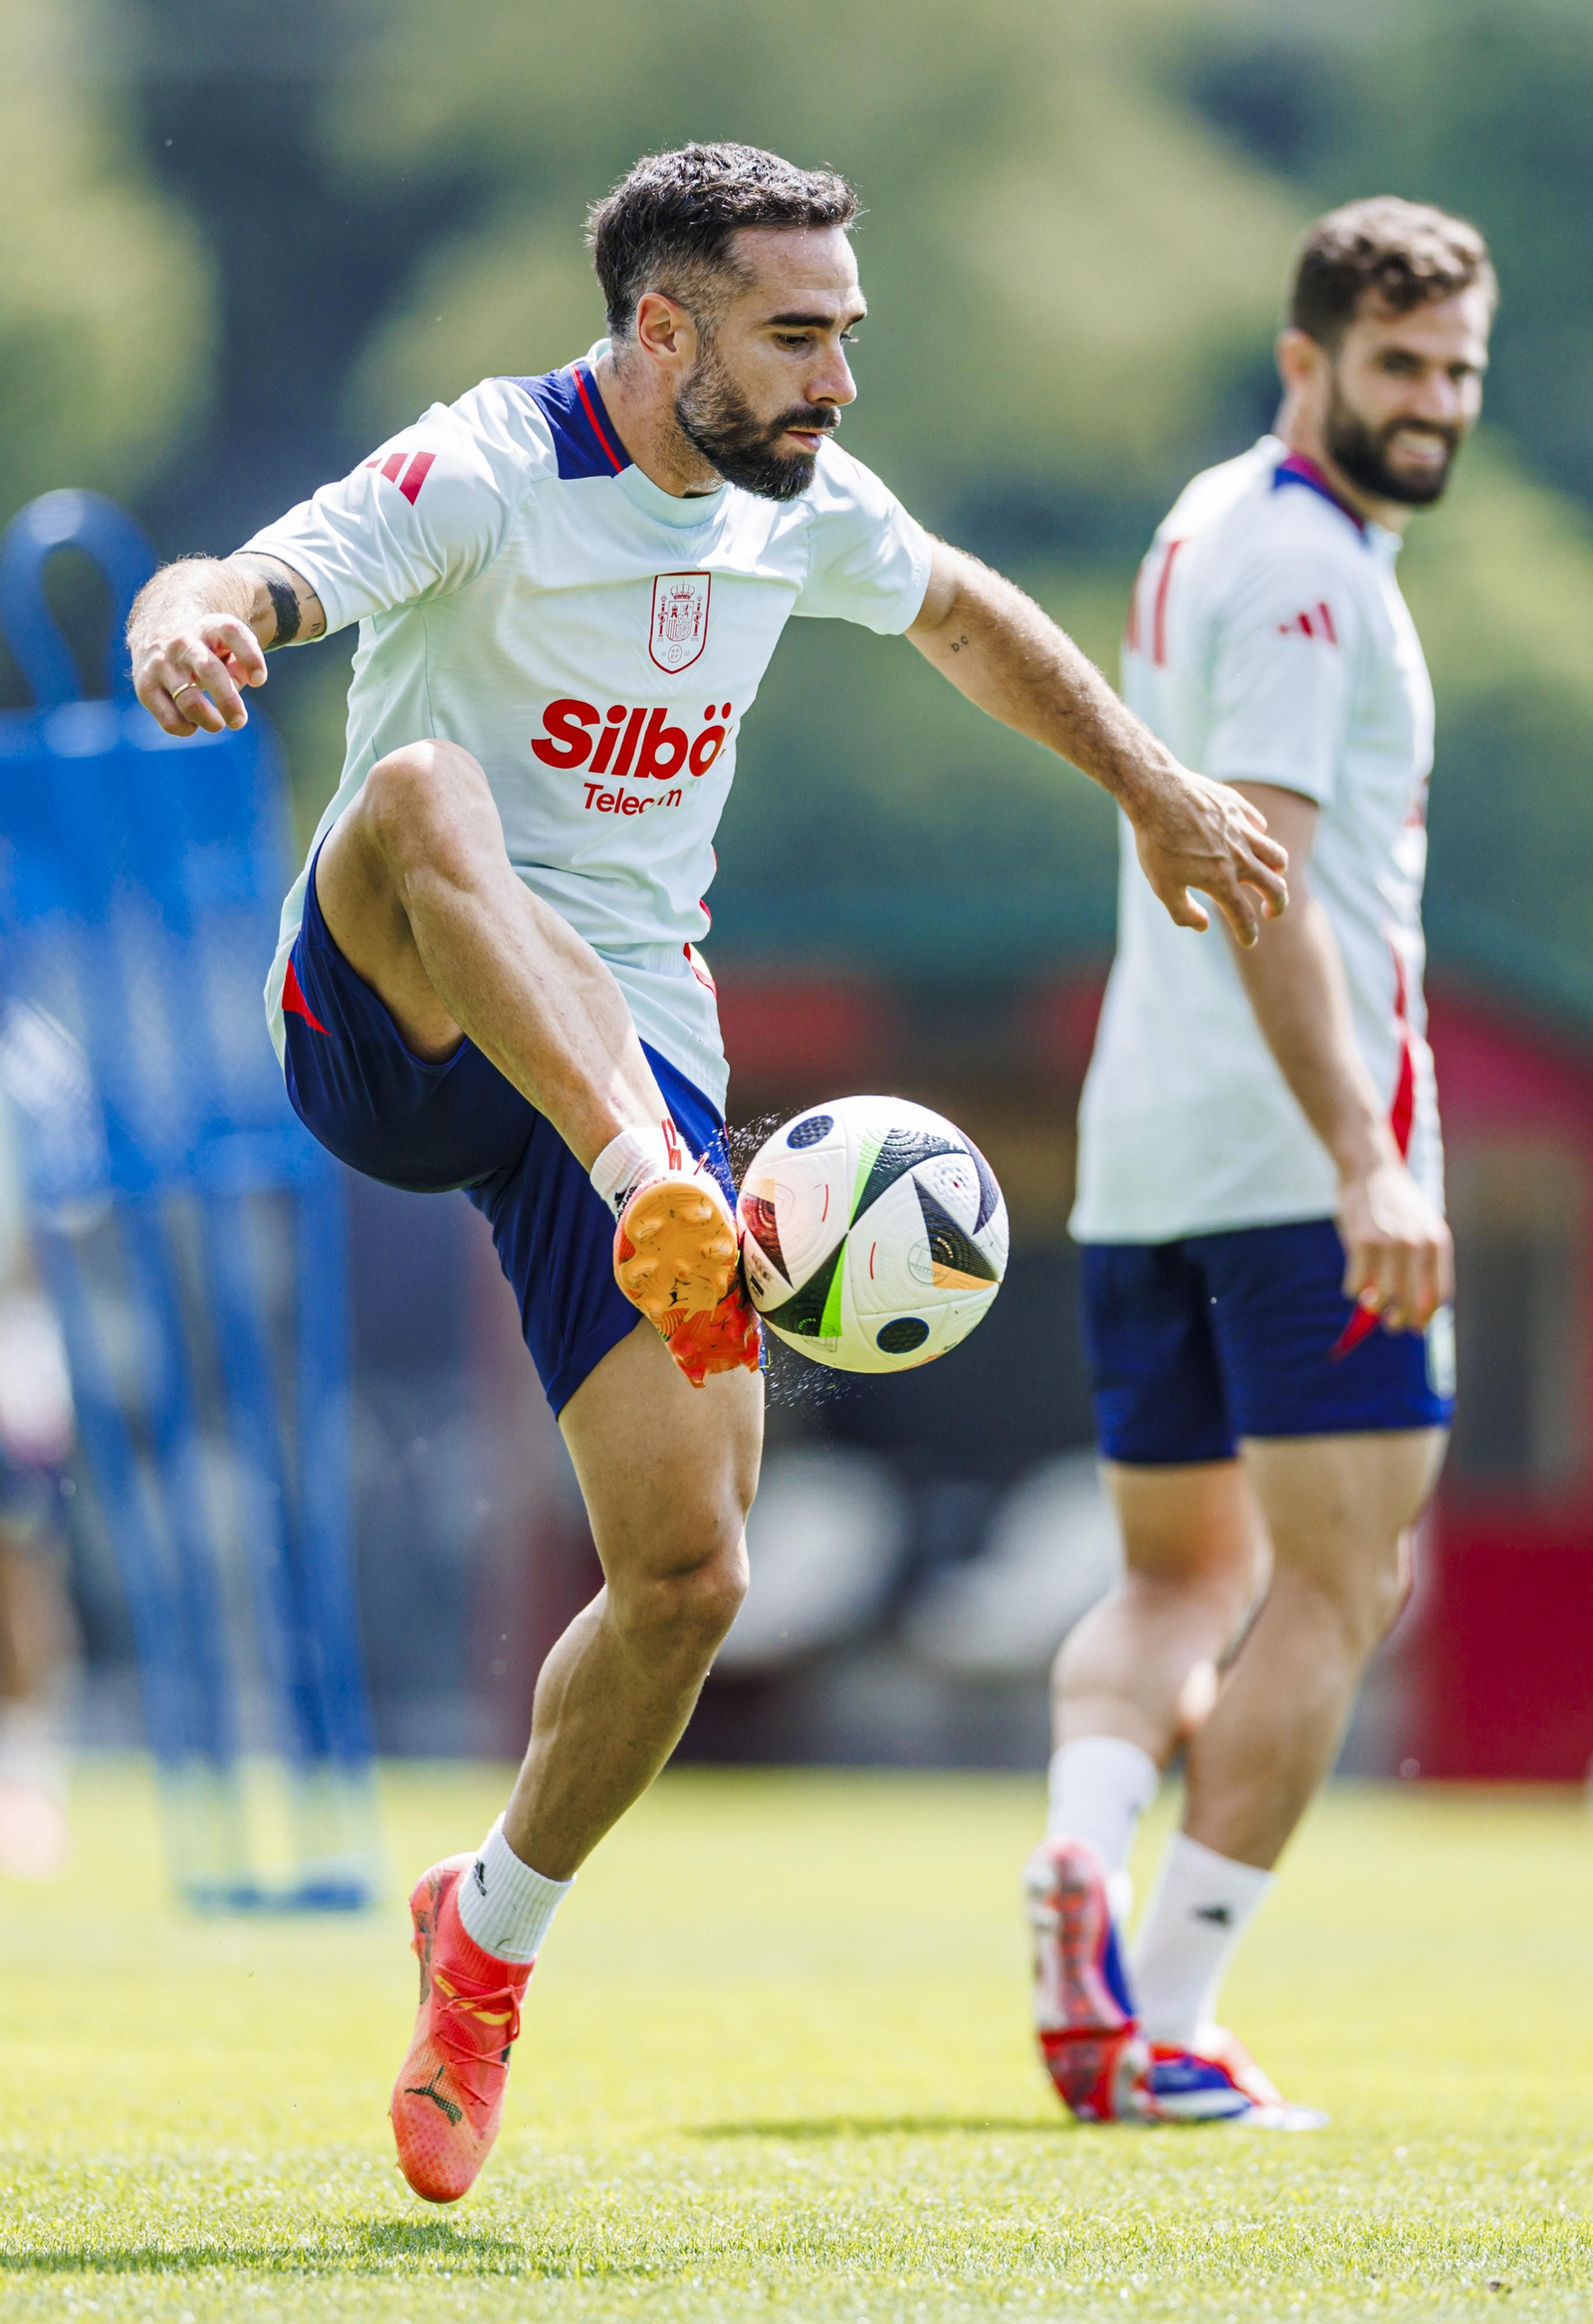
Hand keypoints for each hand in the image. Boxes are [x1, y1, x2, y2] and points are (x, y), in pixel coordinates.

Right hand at [132, 613, 267, 736]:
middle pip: (210, 671)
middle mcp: (184, 643)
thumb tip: (234, 689)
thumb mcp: (227, 644)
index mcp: (210, 627)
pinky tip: (192, 723)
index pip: (232, 633)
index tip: (259, 680)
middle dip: (228, 702)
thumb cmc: (205, 645)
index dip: (250, 657)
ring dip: (209, 720)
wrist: (156, 628)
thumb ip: (240, 665)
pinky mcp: (145, 686)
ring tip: (217, 722)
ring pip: (189, 701)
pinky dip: (186, 728)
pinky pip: (169, 719)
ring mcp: (161, 664)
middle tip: (239, 721)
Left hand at [1132, 767, 1289, 946]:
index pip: (1244, 916)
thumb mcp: (1162, 887)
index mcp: (1222, 881)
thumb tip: (1204, 925)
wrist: (1156, 794)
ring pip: (1277, 855)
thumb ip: (1183, 913)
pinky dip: (1258, 836)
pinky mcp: (1239, 808)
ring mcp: (1243, 831)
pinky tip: (1247, 839)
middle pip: (1275, 888)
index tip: (1248, 940)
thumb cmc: (1157, 843)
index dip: (1248, 933)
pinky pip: (1259, 825)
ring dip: (1276, 871)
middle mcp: (1240, 858)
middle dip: (1277, 905)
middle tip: (1271, 911)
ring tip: (1269, 875)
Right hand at [1337, 1160, 1452, 1332]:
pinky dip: (1354, 1291)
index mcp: (1438, 1242)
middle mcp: (1417, 1245)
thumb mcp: (1423, 1226)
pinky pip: (1357, 1283)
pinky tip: (1354, 1287)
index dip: (1428, 1316)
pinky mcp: (1361, 1242)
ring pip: (1384, 1296)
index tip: (1418, 1327)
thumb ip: (1426, 1260)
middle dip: (1401, 1320)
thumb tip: (1419, 1304)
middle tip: (1393, 1325)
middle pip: (1412, 1300)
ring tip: (1371, 1305)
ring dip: (1376, 1307)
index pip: (1438, 1294)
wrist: (1371, 1169)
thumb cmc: (1396, 1203)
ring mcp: (1389, 1243)